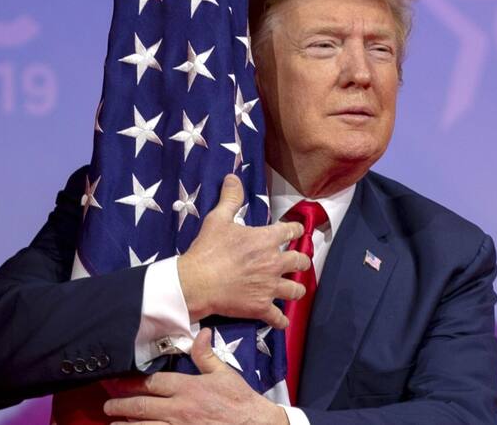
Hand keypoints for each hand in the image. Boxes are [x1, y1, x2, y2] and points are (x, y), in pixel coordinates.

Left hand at [103, 328, 288, 424]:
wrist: (254, 424)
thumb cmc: (240, 400)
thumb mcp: (225, 373)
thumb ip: (206, 355)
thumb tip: (201, 333)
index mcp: (188, 388)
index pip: (153, 383)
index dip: (133, 382)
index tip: (120, 382)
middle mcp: (179, 408)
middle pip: (140, 406)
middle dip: (121, 405)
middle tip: (109, 405)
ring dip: (125, 424)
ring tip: (114, 422)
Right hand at [178, 174, 310, 327]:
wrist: (196, 283)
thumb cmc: (207, 250)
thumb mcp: (217, 219)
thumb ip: (230, 198)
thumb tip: (233, 177)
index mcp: (266, 240)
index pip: (292, 231)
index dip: (296, 230)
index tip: (296, 231)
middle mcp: (274, 262)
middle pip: (301, 262)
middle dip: (301, 262)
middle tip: (297, 263)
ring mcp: (270, 286)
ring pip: (296, 290)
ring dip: (295, 289)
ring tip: (292, 289)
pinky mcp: (261, 307)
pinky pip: (279, 318)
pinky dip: (281, 320)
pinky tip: (281, 320)